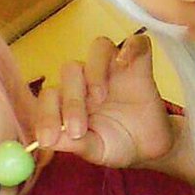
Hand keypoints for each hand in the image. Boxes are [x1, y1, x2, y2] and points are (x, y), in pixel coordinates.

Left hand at [35, 34, 175, 170]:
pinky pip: (137, 44)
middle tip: (77, 130)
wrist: (149, 147)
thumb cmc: (117, 145)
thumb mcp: (94, 151)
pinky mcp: (139, 66)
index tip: (48, 139)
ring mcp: (114, 69)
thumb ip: (73, 144)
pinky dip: (131, 48)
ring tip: (99, 98)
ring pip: (99, 48)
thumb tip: (48, 141)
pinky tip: (125, 62)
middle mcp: (89, 78)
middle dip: (71, 102)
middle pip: (71, 70)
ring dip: (95, 71)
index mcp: (70, 98)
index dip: (45, 115)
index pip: (50, 96)